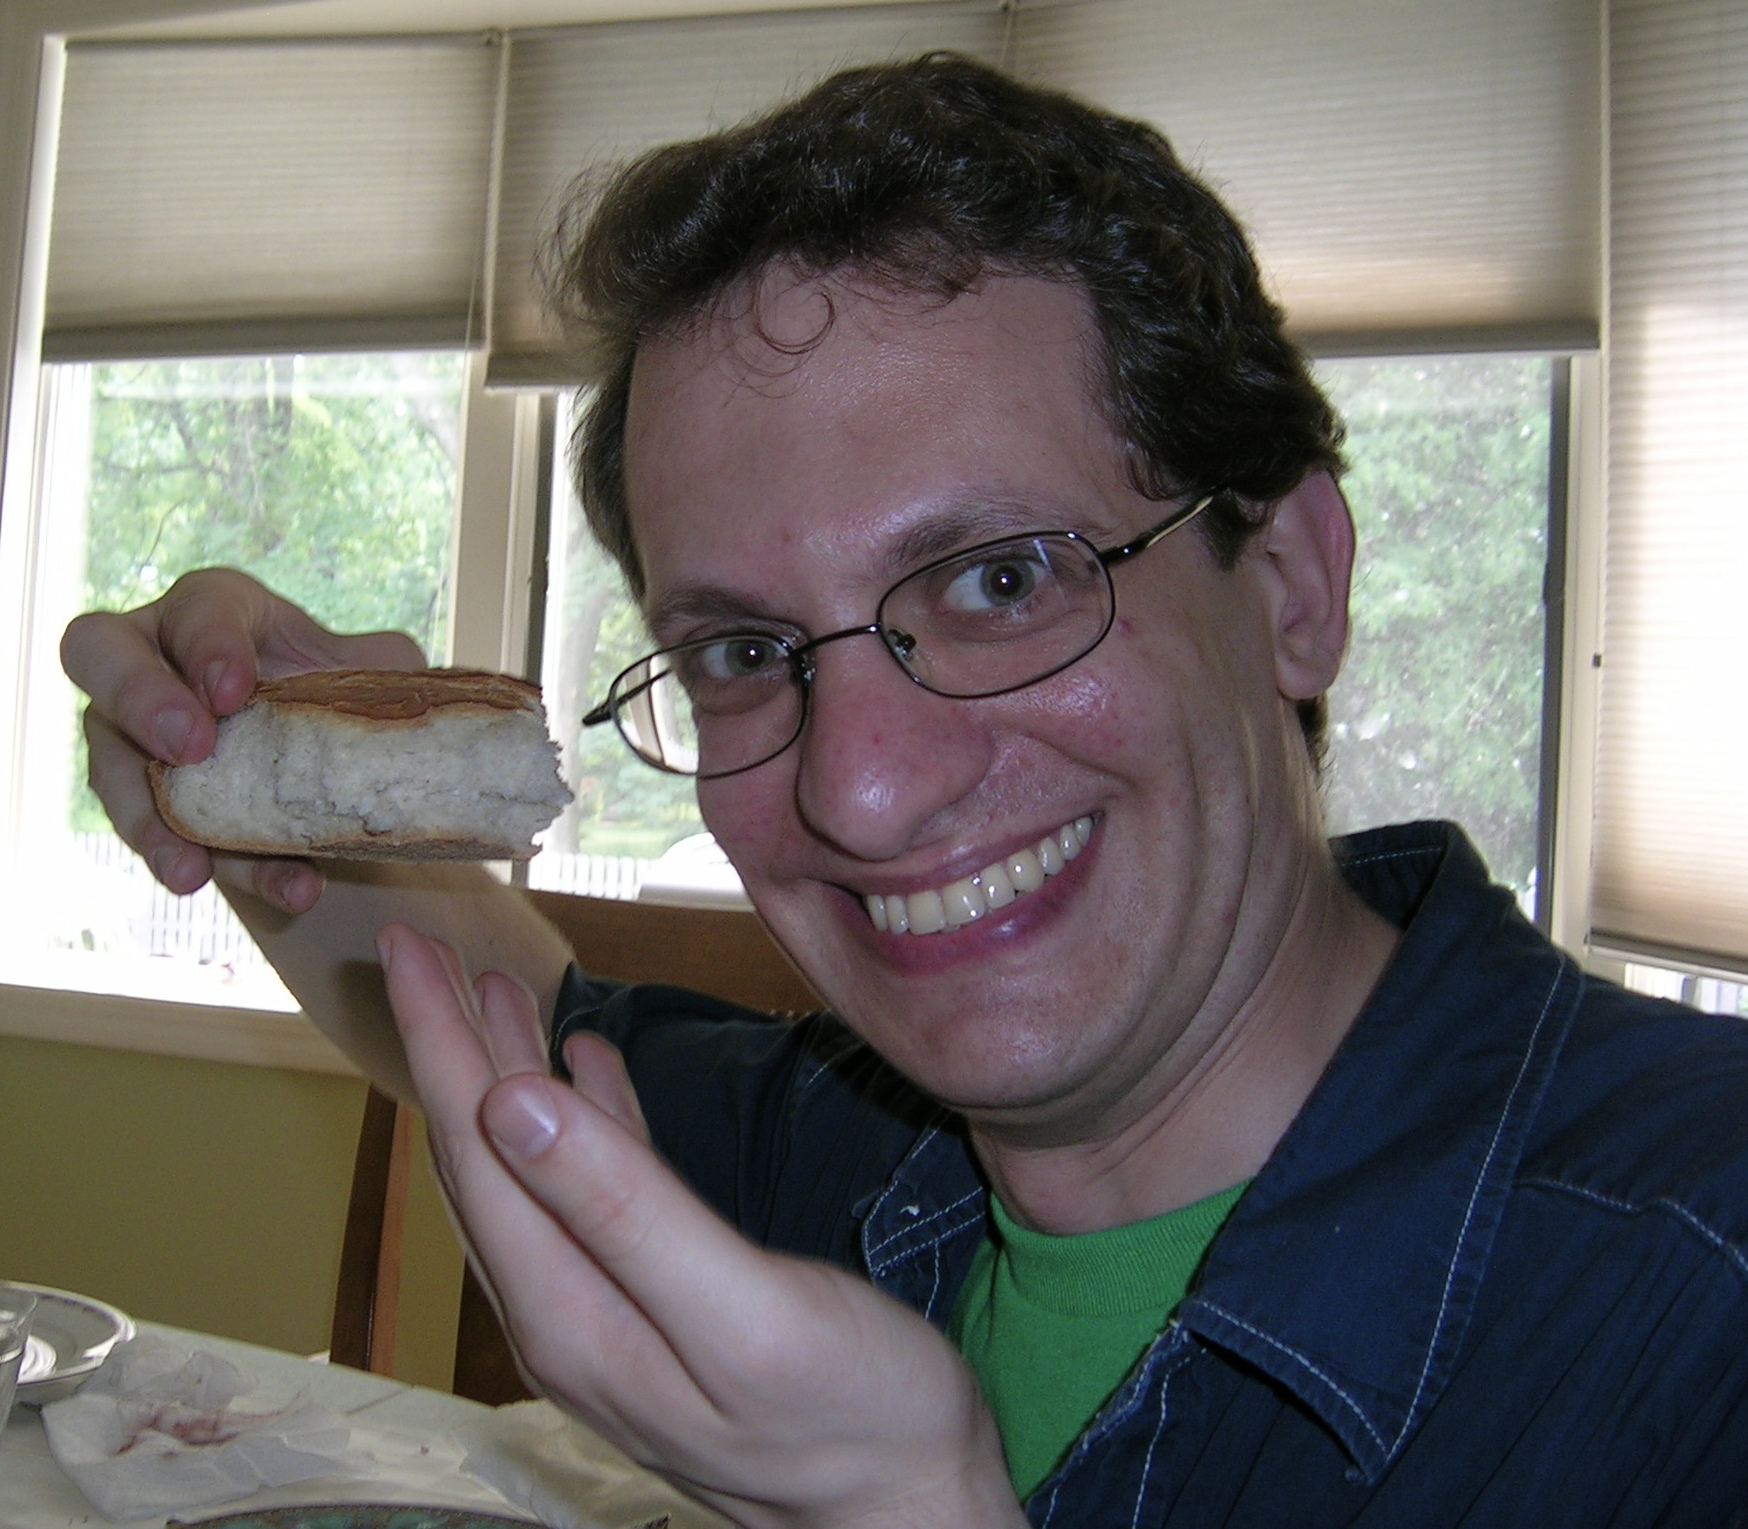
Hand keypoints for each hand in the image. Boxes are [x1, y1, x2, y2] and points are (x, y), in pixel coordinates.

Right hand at [59, 568, 422, 912]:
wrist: (331, 758)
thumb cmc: (336, 687)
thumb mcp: (370, 667)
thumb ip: (388, 669)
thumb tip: (430, 690)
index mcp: (214, 610)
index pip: (196, 609)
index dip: (207, 645)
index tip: (233, 690)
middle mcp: (151, 658)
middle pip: (98, 656)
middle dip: (141, 701)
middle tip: (191, 749)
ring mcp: (132, 734)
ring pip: (111, 770)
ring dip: (153, 824)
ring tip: (191, 871)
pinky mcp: (150, 804)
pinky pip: (170, 837)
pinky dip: (227, 871)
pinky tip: (285, 890)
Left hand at [377, 924, 1025, 1528]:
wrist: (911, 1511)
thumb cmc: (854, 1415)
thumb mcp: (745, 1313)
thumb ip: (628, 1212)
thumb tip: (513, 1105)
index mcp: (570, 1311)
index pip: (477, 1149)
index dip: (438, 1041)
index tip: (407, 946)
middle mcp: (563, 1316)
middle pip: (484, 1156)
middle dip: (450, 1044)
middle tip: (424, 943)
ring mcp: (605, 1315)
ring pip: (529, 1171)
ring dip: (505, 1073)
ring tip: (493, 986)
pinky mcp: (655, 1309)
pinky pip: (589, 1194)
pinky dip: (580, 1120)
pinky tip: (583, 1069)